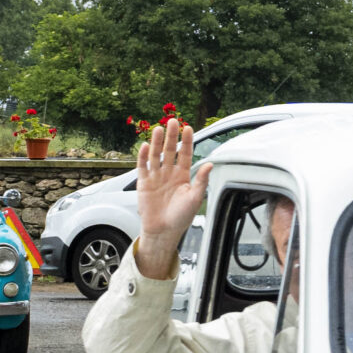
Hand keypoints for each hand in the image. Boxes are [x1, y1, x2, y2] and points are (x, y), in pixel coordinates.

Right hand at [132, 117, 208, 280]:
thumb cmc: (181, 217)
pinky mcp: (143, 182)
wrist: (163, 231)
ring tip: (159, 129)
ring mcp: (156, 176)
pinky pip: (143, 166)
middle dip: (172, 136)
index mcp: (183, 176)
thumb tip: (209, 164)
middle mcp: (169, 173)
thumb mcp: (195, 198)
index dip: (187, 141)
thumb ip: (201, 180)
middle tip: (173, 121)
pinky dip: (144, 157)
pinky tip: (146, 146)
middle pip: (170, 150)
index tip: (189, 128)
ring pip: (156, 155)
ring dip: (158, 142)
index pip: (185, 154)